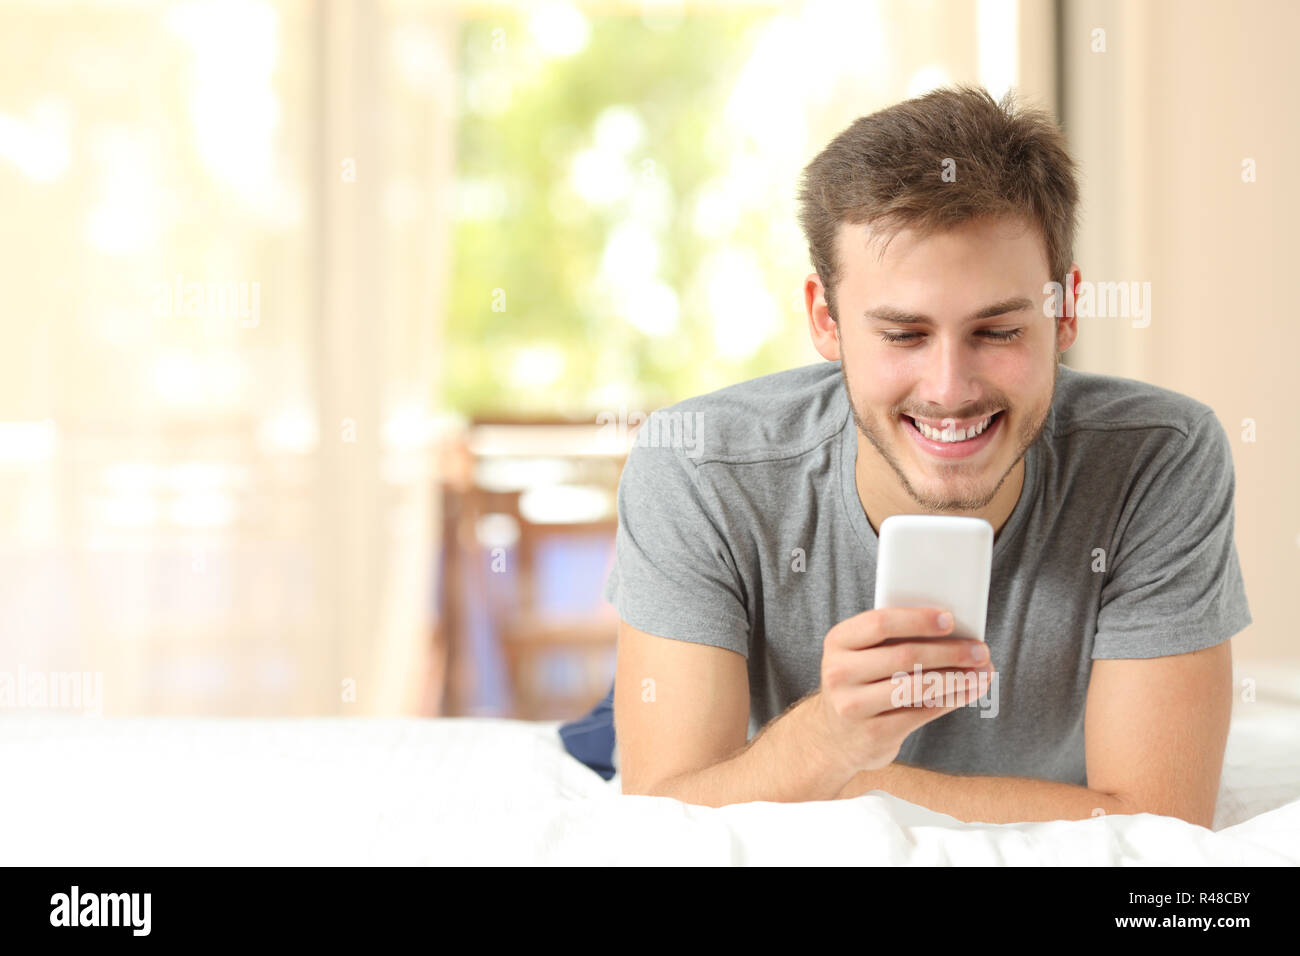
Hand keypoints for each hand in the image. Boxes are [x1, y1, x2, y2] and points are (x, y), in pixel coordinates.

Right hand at [814, 607, 994, 773]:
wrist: (836, 737)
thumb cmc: (862, 684)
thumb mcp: (862, 655)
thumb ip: (894, 640)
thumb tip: (956, 632)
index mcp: (838, 641)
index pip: (880, 623)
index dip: (918, 620)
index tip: (951, 620)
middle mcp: (839, 672)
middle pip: (905, 655)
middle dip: (950, 652)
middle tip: (980, 650)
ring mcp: (853, 705)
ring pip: (918, 686)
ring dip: (958, 678)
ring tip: (983, 673)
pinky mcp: (873, 733)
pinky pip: (922, 712)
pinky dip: (952, 700)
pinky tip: (969, 692)